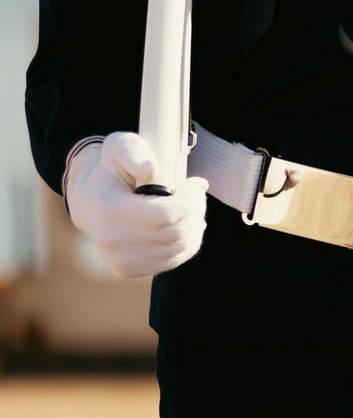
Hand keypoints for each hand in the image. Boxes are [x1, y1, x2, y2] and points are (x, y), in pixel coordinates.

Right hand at [64, 132, 207, 278]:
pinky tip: (189, 229)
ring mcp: (119, 260)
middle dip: (196, 211)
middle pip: (174, 234)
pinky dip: (186, 246)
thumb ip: (134, 153)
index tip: (195, 185)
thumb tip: (152, 170)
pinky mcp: (127, 270)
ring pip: (175, 251)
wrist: (90, 201)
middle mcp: (112, 241)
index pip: (166, 215)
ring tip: (195, 209)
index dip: (190, 201)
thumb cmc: (110, 170)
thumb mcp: (118, 147)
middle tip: (198, 194)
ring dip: (194, 228)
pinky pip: (168, 263)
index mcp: (110, 210)